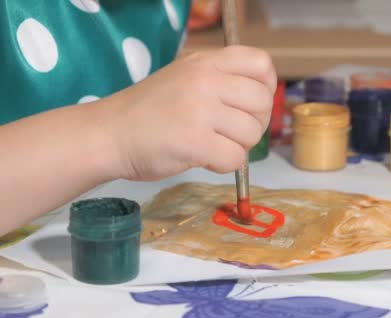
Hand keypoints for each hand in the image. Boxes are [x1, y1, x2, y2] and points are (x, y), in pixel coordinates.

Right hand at [100, 45, 275, 180]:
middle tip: (231, 133)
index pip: (261, 64)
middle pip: (262, 102)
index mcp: (205, 62)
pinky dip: (223, 165)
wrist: (108, 134)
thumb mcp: (185, 77)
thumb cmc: (149, 110)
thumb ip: (221, 79)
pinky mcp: (194, 142)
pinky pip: (235, 159)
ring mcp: (200, 110)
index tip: (250, 105)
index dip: (265, 88)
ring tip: (211, 145)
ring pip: (251, 134)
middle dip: (254, 124)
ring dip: (237, 147)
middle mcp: (205, 80)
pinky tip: (203, 158)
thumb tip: (263, 99)